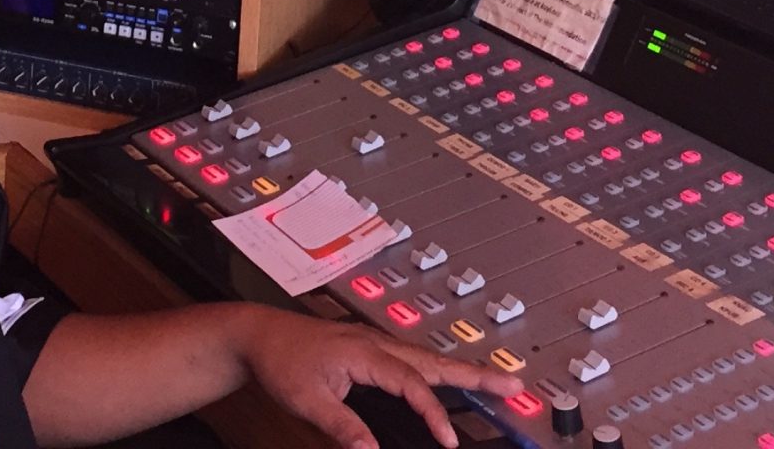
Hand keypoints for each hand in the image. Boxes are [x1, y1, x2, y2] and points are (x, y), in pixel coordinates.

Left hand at [235, 308, 495, 448]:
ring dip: (463, 370)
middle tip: (513, 386)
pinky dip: (440, 368)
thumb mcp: (308, 400)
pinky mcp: (372, 347)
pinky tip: (448, 378)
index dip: (433, 413)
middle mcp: (376, 343)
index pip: (411, 384)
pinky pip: (415, 358)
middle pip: (435, 361)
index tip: (448, 440)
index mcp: (365, 352)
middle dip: (476, 375)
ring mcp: (376, 342)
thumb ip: (343, 426)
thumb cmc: (281, 361)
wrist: (260, 334)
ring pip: (428, 357)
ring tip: (497, 382)